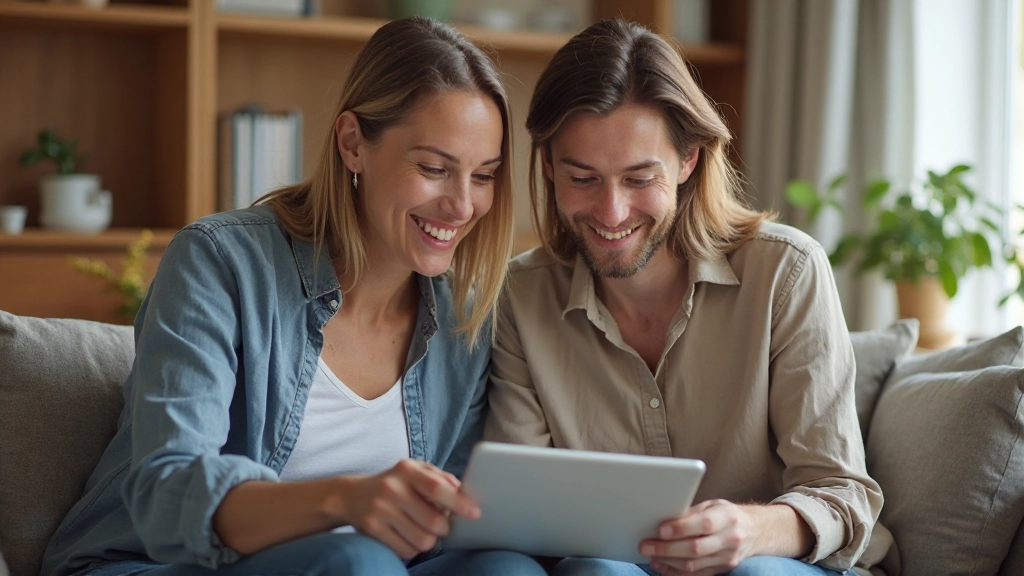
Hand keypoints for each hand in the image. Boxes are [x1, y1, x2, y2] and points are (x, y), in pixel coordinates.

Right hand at [340, 459, 480, 558]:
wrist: (350, 495)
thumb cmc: (394, 483)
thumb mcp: (415, 471)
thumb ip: (440, 478)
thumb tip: (462, 492)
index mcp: (407, 470)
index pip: (436, 488)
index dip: (459, 503)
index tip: (475, 513)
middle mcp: (392, 488)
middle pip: (433, 521)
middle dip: (445, 528)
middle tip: (443, 524)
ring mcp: (380, 510)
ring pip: (422, 540)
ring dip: (430, 540)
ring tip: (424, 530)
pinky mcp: (372, 529)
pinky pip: (406, 550)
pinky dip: (413, 548)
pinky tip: (408, 536)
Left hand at [640, 500, 755, 575]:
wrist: (757, 531)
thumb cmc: (728, 515)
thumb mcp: (713, 505)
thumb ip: (691, 513)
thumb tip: (663, 519)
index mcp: (727, 517)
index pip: (703, 524)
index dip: (681, 528)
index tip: (660, 530)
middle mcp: (730, 539)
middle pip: (695, 548)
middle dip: (667, 549)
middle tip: (646, 546)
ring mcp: (727, 557)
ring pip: (694, 565)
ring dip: (668, 562)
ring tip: (651, 557)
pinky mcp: (723, 569)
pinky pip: (697, 575)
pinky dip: (677, 572)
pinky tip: (663, 566)